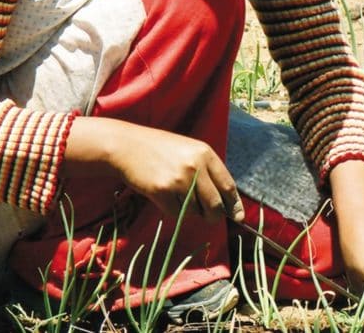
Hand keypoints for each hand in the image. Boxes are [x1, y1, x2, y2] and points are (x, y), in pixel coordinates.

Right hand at [64, 117, 244, 222]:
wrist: (126, 145)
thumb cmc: (159, 149)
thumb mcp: (188, 151)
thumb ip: (207, 172)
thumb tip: (225, 203)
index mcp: (205, 154)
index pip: (228, 186)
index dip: (234, 205)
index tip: (237, 218)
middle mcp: (195, 166)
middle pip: (215, 205)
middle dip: (213, 216)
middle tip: (207, 216)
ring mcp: (179, 179)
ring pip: (195, 212)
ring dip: (189, 210)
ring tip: (176, 193)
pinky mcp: (162, 191)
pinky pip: (177, 214)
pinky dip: (172, 210)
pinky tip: (163, 195)